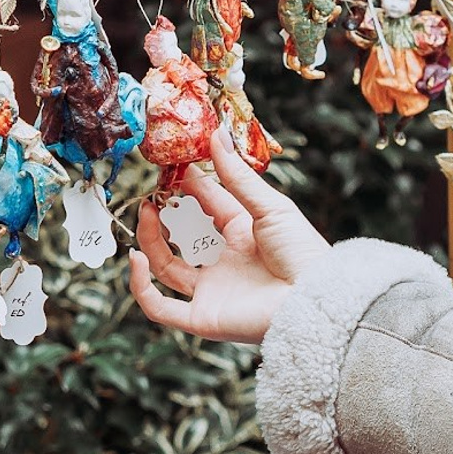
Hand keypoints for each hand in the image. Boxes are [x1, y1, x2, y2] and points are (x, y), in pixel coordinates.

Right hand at [131, 124, 331, 345]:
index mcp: (240, 236)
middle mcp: (222, 264)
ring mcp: (210, 292)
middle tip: (154, 192)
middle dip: (164, 213)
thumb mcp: (269, 207)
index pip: (203, 207)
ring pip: (164, 268)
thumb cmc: (303, 253)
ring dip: (149, 240)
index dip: (185, 187)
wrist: (315, 298)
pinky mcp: (203, 318)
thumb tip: (216, 135)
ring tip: (147, 212)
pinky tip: (138, 257)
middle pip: (179, 238)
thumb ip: (237, 176)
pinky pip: (160, 308)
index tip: (170, 166)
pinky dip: (141, 286)